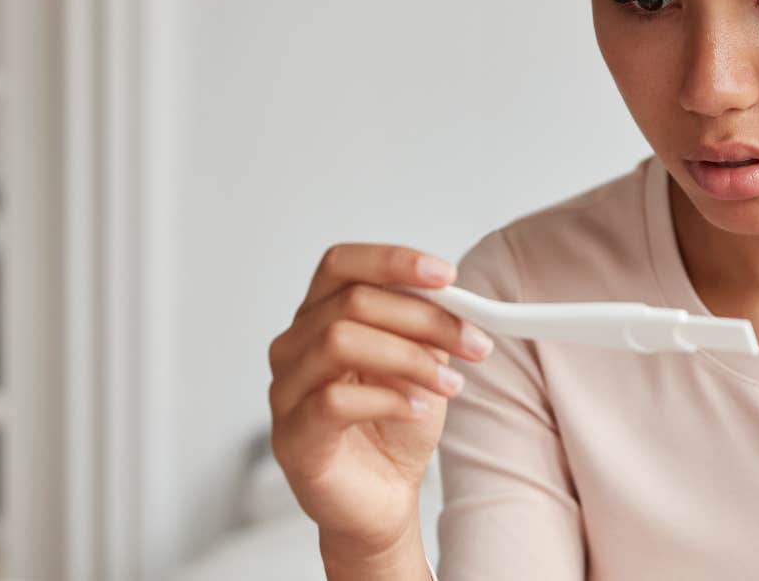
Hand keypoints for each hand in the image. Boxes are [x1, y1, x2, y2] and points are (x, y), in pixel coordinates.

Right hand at [268, 243, 494, 556]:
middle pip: (352, 301)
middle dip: (424, 318)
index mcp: (320, 317)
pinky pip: (333, 399)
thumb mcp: (422, 363)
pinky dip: (387, 399)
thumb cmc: (394, 426)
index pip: (341, 264)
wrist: (383, 498)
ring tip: (448, 383)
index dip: (393, 260)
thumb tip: (454, 296)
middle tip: (473, 340)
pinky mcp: (292, 437)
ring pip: (339, 340)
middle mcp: (293, 346)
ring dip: (408, 356)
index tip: (447, 276)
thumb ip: (426, 327)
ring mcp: (285, 391)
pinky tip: (416, 409)